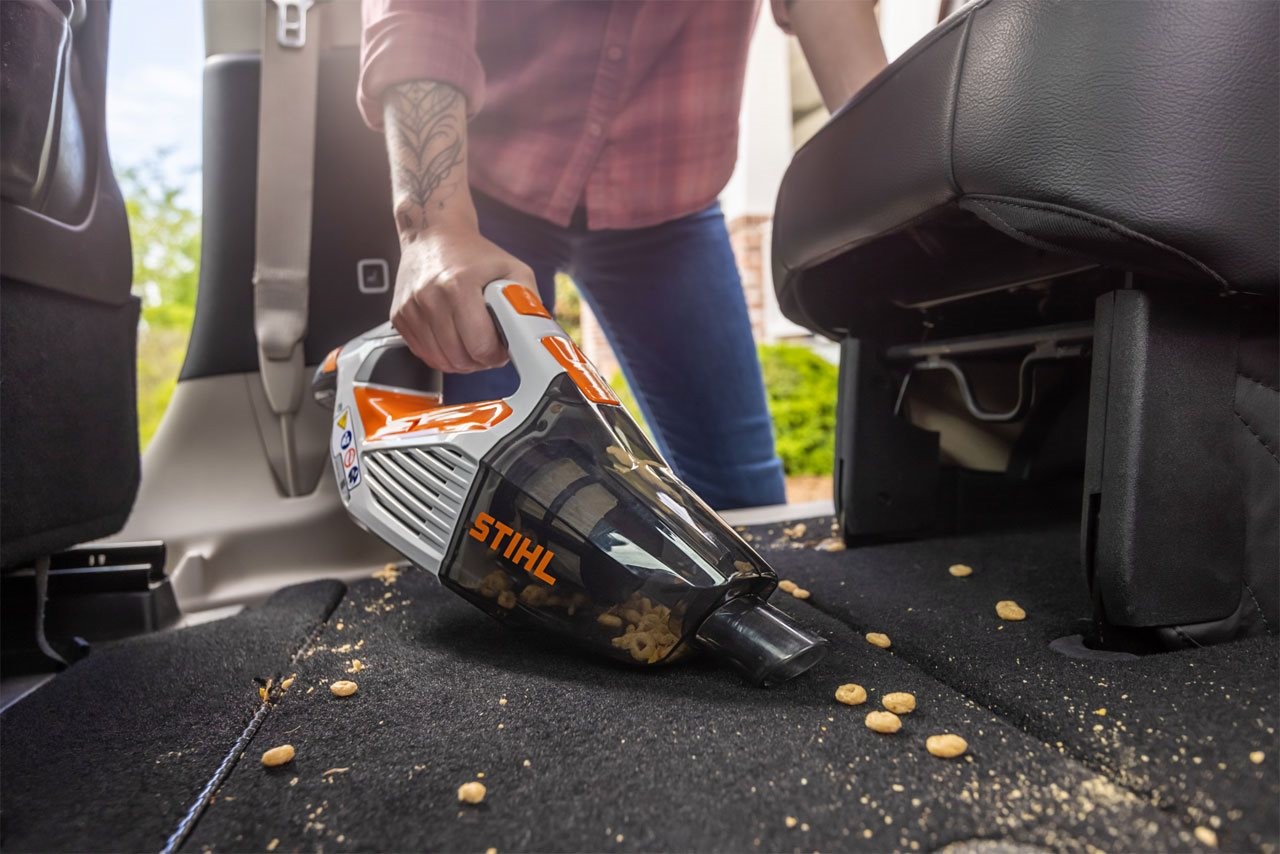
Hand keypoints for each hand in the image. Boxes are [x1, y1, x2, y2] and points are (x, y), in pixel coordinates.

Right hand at [391, 224, 536, 373]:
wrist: (433, 234)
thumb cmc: (474, 254)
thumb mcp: (512, 268)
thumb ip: (528, 300)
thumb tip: (535, 334)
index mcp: (459, 285)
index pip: (479, 345)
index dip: (495, 354)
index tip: (501, 348)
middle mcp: (430, 297)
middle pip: (459, 358)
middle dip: (479, 360)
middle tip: (488, 347)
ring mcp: (411, 308)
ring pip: (440, 361)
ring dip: (460, 361)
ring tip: (471, 343)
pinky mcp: (399, 316)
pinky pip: (423, 353)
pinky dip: (441, 354)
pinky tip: (453, 339)